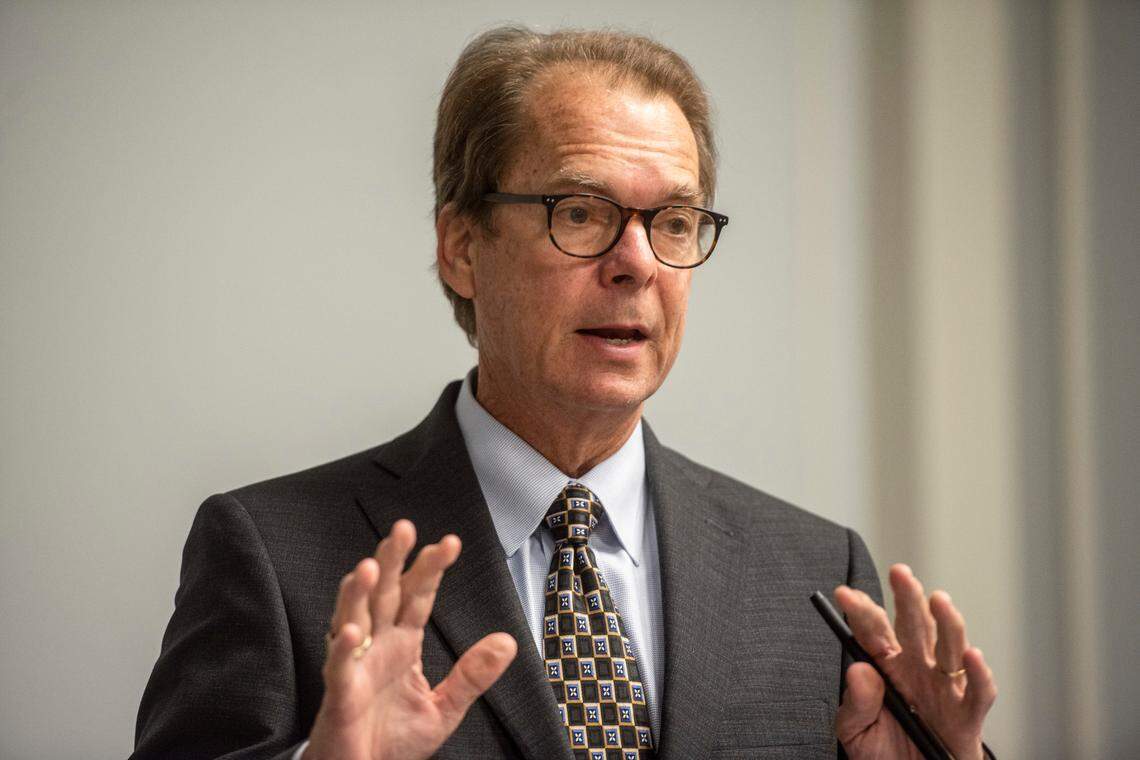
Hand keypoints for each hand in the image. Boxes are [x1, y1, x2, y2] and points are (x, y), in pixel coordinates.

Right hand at [302, 520, 517, 759]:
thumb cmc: (393, 741)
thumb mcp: (444, 707)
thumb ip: (472, 674)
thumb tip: (507, 642)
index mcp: (403, 644)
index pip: (419, 596)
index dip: (431, 568)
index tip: (450, 543)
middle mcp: (378, 646)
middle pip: (384, 593)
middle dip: (393, 560)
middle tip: (403, 528)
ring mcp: (356, 665)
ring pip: (354, 618)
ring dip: (359, 592)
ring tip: (370, 566)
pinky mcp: (340, 694)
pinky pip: (340, 667)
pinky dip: (344, 648)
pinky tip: (352, 630)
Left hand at [833, 564, 996, 759]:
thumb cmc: (883, 755)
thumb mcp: (856, 732)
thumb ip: (856, 703)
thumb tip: (858, 669)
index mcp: (886, 667)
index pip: (873, 630)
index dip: (861, 610)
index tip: (845, 593)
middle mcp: (917, 669)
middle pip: (915, 626)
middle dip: (908, 598)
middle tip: (899, 573)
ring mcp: (944, 689)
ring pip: (950, 647)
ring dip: (947, 622)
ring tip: (938, 599)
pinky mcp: (968, 715)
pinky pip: (977, 692)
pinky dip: (979, 675)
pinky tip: (973, 656)